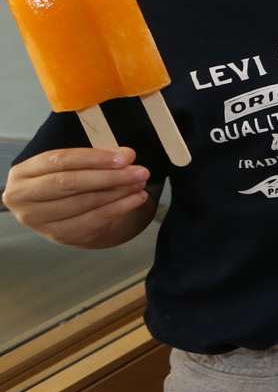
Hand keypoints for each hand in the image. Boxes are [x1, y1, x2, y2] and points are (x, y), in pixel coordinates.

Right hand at [2, 148, 155, 247]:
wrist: (56, 210)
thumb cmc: (65, 178)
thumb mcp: (73, 164)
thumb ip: (98, 157)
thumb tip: (127, 156)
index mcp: (23, 173)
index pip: (60, 160)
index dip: (94, 158)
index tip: (125, 156)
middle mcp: (23, 198)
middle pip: (70, 183)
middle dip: (109, 177)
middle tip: (140, 171)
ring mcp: (38, 220)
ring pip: (84, 203)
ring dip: (118, 192)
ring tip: (141, 183)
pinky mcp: (58, 235)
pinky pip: (93, 221)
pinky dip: (119, 208)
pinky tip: (137, 198)